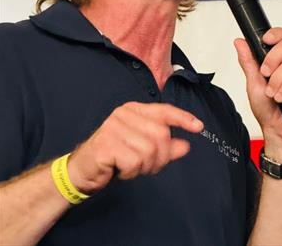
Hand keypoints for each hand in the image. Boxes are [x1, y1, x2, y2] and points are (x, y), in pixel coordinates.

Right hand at [68, 102, 203, 193]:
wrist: (82, 170)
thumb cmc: (113, 156)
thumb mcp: (143, 149)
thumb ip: (165, 146)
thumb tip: (185, 145)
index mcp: (134, 111)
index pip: (164, 111)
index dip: (183, 119)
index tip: (198, 127)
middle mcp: (123, 115)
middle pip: (161, 135)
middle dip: (161, 156)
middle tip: (149, 166)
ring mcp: (113, 128)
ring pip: (149, 150)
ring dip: (145, 166)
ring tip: (132, 168)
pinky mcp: (106, 145)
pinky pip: (134, 161)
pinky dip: (132, 171)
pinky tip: (121, 170)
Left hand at [234, 28, 281, 162]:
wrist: (278, 132)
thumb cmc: (269, 111)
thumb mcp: (253, 84)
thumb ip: (249, 62)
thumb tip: (240, 43)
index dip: (277, 35)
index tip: (265, 40)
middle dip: (273, 60)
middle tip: (265, 75)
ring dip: (278, 81)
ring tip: (274, 94)